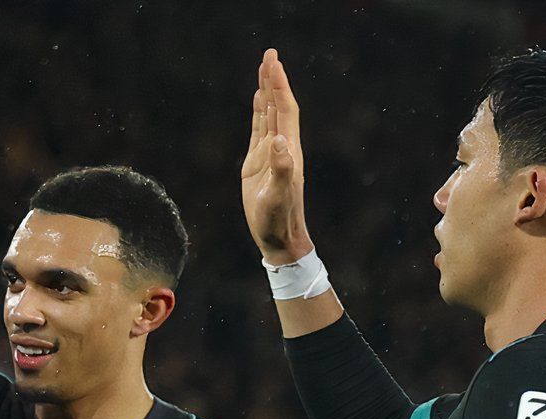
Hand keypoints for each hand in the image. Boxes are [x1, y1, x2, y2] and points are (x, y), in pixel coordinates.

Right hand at [239, 49, 312, 264]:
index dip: (279, 86)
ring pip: (269, 113)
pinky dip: (258, 110)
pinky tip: (256, 98)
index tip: (272, 63)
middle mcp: (282, 146)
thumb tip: (279, 142)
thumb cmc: (278, 219)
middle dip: (274, 79)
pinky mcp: (258, 161)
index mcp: (288, 150)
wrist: (278, 237)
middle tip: (269, 53)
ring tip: (264, 66)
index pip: (284, 110)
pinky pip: (259, 128)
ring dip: (266, 90)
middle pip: (278, 105)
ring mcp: (270, 152)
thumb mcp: (279, 196)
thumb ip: (281, 170)